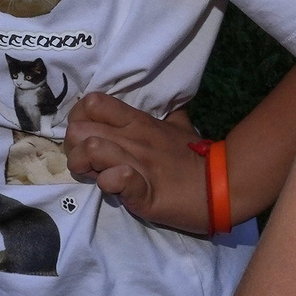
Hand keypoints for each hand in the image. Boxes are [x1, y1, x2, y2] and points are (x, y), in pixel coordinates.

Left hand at [64, 97, 207, 230]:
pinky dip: (109, 185)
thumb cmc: (196, 157)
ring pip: (90, 150)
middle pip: (78, 128)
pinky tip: (117, 189)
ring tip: (98, 177)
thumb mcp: (181, 127)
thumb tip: (170, 103)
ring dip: (86, 167)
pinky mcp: (142, 192)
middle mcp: (133, 138)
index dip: (79, 119)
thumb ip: (170, 113)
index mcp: (138, 122)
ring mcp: (137, 163)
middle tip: (87, 163)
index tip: (86, 136)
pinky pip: (115, 180)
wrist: (221, 186)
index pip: (91, 103)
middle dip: (74, 147)